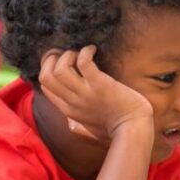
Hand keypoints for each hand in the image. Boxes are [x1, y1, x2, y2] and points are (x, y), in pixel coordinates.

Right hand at [38, 45, 153, 140]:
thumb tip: (70, 124)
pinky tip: (93, 49)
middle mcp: (72, 101)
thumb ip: (77, 126)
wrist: (133, 129)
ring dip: (67, 55)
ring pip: (59, 69)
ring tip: (81, 52)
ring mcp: (85, 93)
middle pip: (45, 77)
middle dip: (52, 60)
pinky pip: (83, 63)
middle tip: (67, 53)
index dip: (49, 70)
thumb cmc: (116, 129)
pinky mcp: (100, 85)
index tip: (62, 61)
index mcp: (69, 110)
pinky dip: (85, 52)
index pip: (46, 87)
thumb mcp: (89, 130)